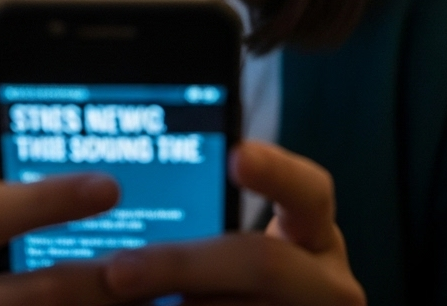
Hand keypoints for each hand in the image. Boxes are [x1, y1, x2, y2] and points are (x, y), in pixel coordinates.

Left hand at [102, 141, 364, 305]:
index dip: (278, 172)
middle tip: (118, 270)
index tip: (237, 155)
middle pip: (264, 263)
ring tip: (123, 302)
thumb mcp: (242, 254)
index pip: (310, 193)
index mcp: (316, 237)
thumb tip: (130, 221)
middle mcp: (328, 284)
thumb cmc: (240, 287)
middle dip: (184, 265)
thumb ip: (210, 232)